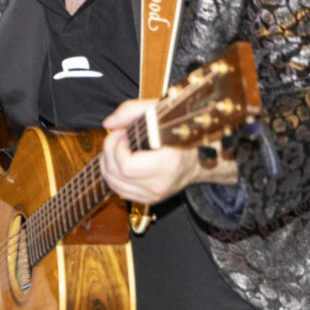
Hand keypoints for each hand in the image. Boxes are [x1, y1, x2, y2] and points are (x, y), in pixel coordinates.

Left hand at [99, 99, 237, 203]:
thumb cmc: (182, 132)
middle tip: (118, 137)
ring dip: (107, 163)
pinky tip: (118, 161)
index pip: (126, 165)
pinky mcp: (150, 198)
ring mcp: (155, 193)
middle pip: (116, 174)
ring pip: (114, 184)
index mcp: (167, 163)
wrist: (202, 156)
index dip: (115, 146)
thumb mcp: (159, 111)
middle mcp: (160, 183)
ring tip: (118, 148)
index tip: (122, 132)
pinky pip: (120, 191)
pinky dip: (113, 175)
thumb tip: (109, 124)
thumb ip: (130, 111)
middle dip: (108, 151)